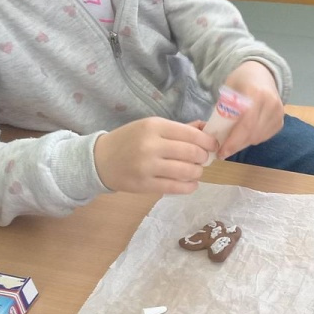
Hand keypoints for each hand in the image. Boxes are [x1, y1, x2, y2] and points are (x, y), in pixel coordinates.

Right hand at [93, 117, 215, 193]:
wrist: (100, 160)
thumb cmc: (129, 140)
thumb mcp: (151, 127)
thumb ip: (179, 129)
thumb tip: (207, 128)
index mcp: (154, 126)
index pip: (191, 134)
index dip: (207, 141)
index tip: (213, 146)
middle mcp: (151, 145)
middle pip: (191, 153)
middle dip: (203, 157)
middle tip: (203, 159)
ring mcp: (147, 166)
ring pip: (186, 171)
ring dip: (197, 172)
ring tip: (195, 171)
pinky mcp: (145, 185)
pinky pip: (175, 187)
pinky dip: (189, 187)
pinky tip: (190, 184)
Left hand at [216, 61, 283, 158]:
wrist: (261, 73)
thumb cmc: (241, 81)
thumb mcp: (227, 90)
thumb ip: (224, 109)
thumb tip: (216, 134)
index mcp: (256, 94)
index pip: (246, 125)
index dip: (234, 141)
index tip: (222, 152)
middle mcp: (271, 104)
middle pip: (253, 134)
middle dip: (237, 146)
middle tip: (223, 151)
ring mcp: (279, 113)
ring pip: (259, 138)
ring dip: (244, 143)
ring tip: (233, 141)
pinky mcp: (281, 120)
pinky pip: (265, 136)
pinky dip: (253, 139)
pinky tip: (245, 133)